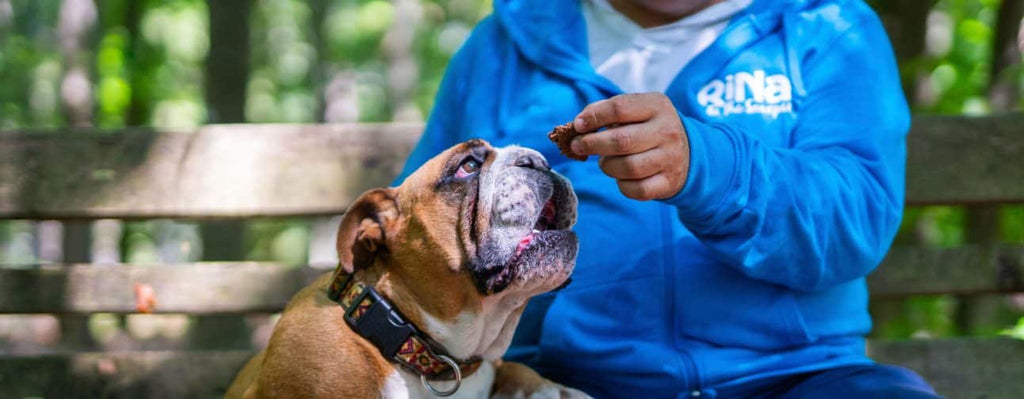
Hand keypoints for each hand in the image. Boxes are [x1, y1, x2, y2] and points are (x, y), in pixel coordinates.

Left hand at [570, 93, 690, 200]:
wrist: (688, 153)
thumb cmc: (648, 128)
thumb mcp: (636, 110)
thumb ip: (607, 111)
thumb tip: (579, 124)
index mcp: (657, 106)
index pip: (619, 108)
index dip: (593, 117)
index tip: (578, 125)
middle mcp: (667, 131)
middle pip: (621, 141)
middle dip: (592, 144)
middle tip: (578, 146)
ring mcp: (671, 158)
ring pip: (627, 168)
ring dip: (607, 166)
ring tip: (605, 162)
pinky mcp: (669, 182)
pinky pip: (637, 189)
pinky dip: (622, 185)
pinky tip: (621, 177)